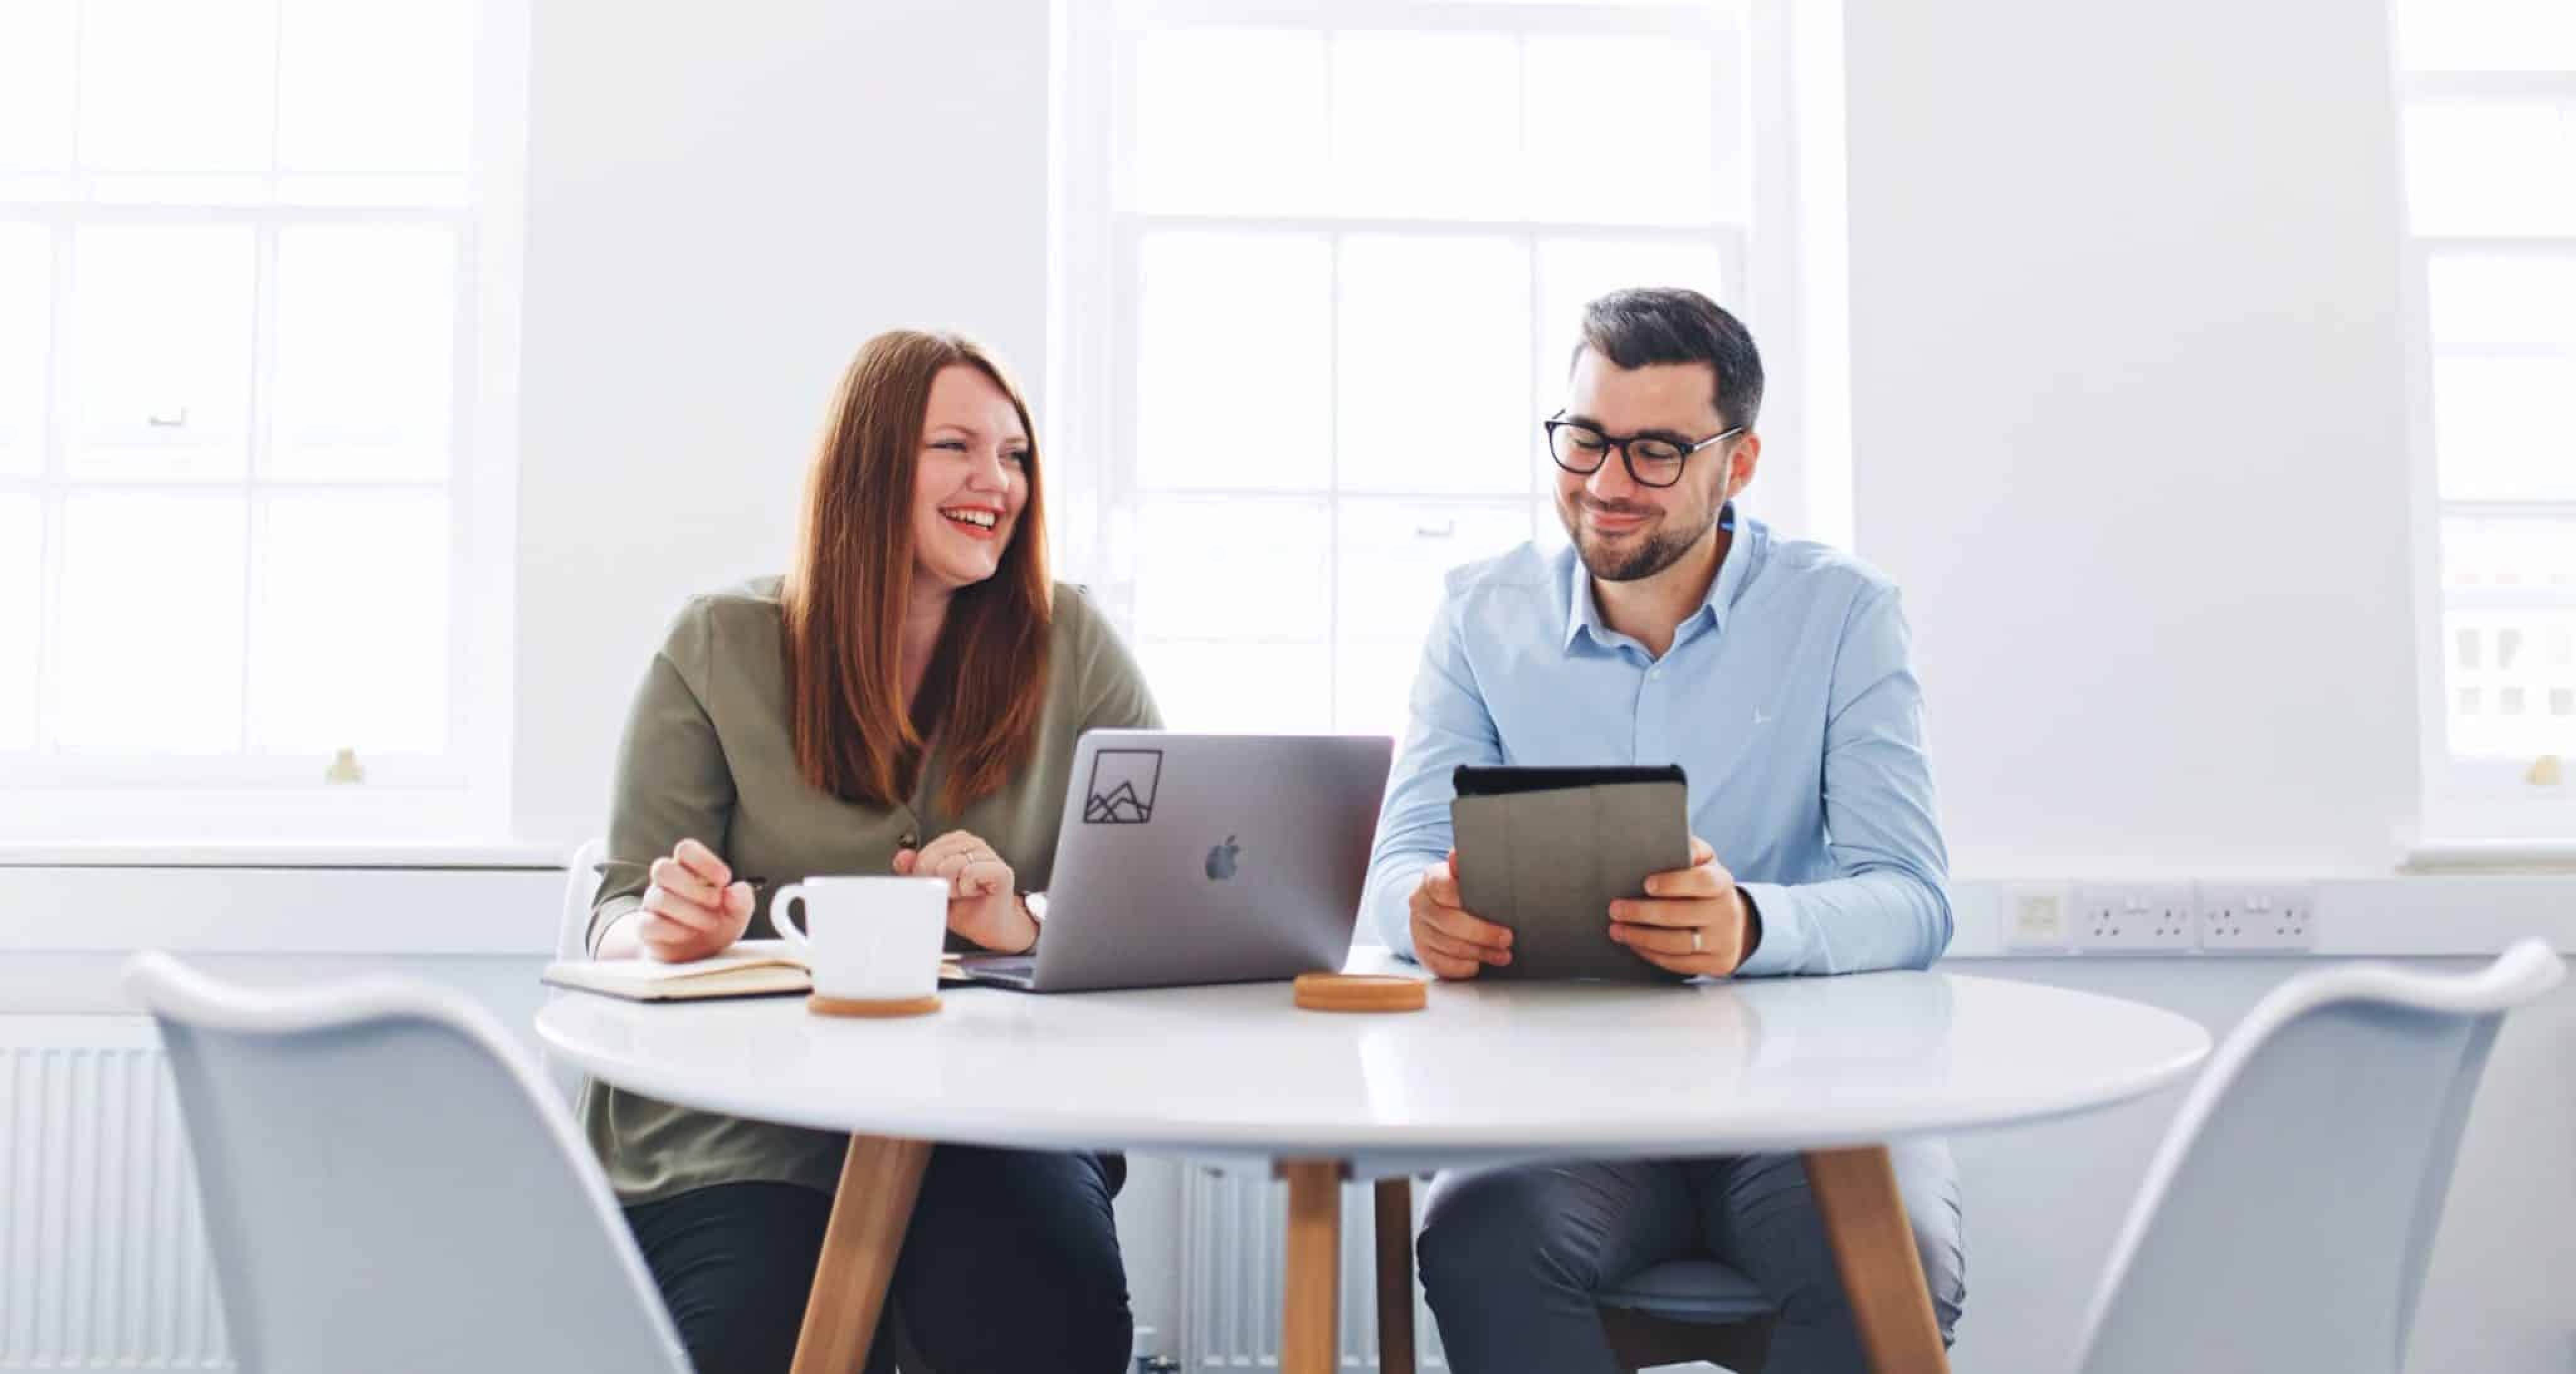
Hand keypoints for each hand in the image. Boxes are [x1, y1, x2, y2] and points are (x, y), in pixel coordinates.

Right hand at [638, 838, 754, 962]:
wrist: (697, 955)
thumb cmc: (715, 923)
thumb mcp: (737, 913)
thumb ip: (741, 900)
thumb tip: (735, 891)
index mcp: (688, 870)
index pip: (685, 849)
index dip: (704, 860)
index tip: (725, 879)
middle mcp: (667, 883)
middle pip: (662, 868)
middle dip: (693, 887)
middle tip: (716, 902)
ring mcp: (652, 905)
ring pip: (658, 897)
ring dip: (690, 912)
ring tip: (711, 924)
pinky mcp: (646, 928)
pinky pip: (648, 923)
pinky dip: (673, 930)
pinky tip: (689, 934)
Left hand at [895, 829, 1033, 952]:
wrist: (990, 928)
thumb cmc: (964, 908)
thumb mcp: (932, 889)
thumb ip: (915, 870)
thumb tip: (902, 857)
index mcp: (956, 843)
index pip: (925, 852)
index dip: (925, 876)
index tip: (938, 887)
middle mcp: (973, 844)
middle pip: (934, 857)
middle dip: (937, 882)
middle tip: (952, 893)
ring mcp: (989, 855)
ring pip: (949, 865)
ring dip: (952, 888)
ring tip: (964, 893)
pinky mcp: (1000, 870)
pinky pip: (969, 874)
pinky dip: (966, 889)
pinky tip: (974, 893)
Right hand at [1408, 850, 1512, 979]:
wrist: (1433, 908)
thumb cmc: (1457, 891)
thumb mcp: (1462, 874)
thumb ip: (1465, 867)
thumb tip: (1457, 854)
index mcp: (1430, 880)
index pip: (1444, 887)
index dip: (1468, 900)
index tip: (1496, 910)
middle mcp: (1420, 905)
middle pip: (1450, 923)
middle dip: (1482, 933)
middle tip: (1507, 938)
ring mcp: (1419, 931)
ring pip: (1450, 947)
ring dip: (1480, 953)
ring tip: (1502, 954)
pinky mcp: (1423, 953)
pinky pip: (1444, 965)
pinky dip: (1465, 966)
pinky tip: (1479, 963)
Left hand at [1608, 836, 1751, 976]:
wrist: (1734, 922)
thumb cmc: (1706, 886)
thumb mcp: (1704, 863)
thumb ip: (1689, 849)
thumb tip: (1669, 841)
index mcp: (1722, 883)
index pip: (1702, 882)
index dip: (1673, 883)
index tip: (1646, 884)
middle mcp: (1726, 913)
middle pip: (1681, 915)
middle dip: (1642, 912)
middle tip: (1615, 908)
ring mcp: (1723, 941)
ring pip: (1677, 943)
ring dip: (1641, 937)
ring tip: (1616, 929)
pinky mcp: (1716, 964)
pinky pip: (1678, 963)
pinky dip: (1651, 954)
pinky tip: (1634, 943)